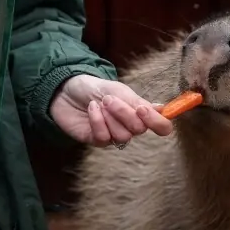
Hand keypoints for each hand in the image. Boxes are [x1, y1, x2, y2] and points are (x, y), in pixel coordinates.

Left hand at [50, 73, 173, 147]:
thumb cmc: (95, 88)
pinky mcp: (98, 141)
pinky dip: (97, 121)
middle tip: (110, 99)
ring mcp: (114, 135)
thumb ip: (138, 102)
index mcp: (140, 112)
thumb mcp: (118, 90)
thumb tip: (162, 109)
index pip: (161, 126)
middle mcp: (130, 126)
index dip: (157, 122)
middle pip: (139, 130)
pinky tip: (91, 109)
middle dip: (124, 113)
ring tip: (100, 103)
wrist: (67, 90)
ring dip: (110, 117)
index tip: (142, 109)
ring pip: (123, 136)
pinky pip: (104, 137)